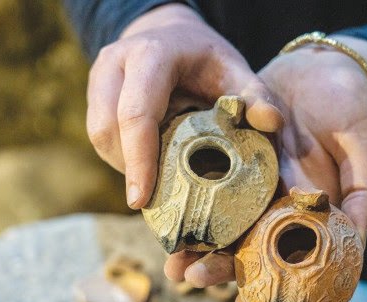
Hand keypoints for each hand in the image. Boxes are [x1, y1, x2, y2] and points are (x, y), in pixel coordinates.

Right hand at [86, 3, 282, 208]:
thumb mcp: (235, 69)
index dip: (139, 160)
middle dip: (130, 169)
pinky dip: (121, 156)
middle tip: (152, 200)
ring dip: (124, 164)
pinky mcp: (95, 92)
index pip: (137, 113)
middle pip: (107, 128)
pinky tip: (146, 163)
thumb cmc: (205, 58)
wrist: (173, 35)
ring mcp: (100, 76)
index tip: (141, 201)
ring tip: (153, 180)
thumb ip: (255, 94)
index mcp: (152, 55)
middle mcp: (116, 63)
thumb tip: (271, 123)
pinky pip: (99, 134)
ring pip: (99, 135)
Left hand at [164, 36, 366, 301]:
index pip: (283, 251)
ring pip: (219, 216)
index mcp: (302, 209)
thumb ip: (366, 191)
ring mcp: (246, 178)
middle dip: (215, 261)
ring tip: (170, 255)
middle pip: (244, 240)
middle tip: (188, 275)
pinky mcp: (227, 153)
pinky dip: (188, 193)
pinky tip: (167, 209)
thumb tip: (358, 235)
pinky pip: (205, 175)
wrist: (322, 70)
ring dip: (195, 237)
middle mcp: (271, 200)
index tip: (237, 300)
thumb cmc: (350, 109)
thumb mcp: (365, 147)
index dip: (263, 277)